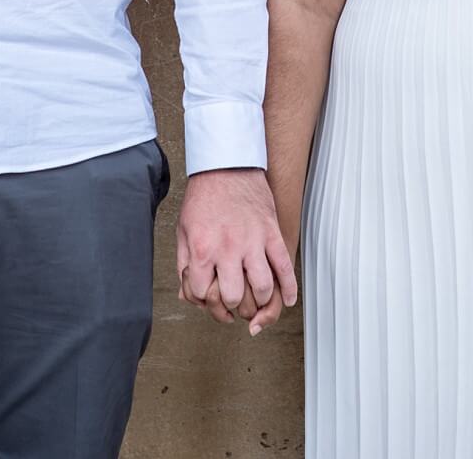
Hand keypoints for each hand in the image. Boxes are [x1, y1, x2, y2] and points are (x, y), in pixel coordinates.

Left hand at [176, 168, 297, 333]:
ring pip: (262, 288)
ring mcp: (253, 242)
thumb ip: (184, 264)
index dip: (204, 300)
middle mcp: (228, 249)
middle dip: (231, 306)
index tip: (209, 296)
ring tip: (254, 299)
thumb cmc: (203, 197)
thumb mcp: (183, 231)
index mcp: (203, 249)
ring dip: (259, 301)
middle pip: (233, 298)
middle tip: (233, 303)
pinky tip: (287, 299)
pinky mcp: (271, 233)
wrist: (225, 165)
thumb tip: (188, 294)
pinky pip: (285, 267)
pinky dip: (289, 288)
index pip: (202, 294)